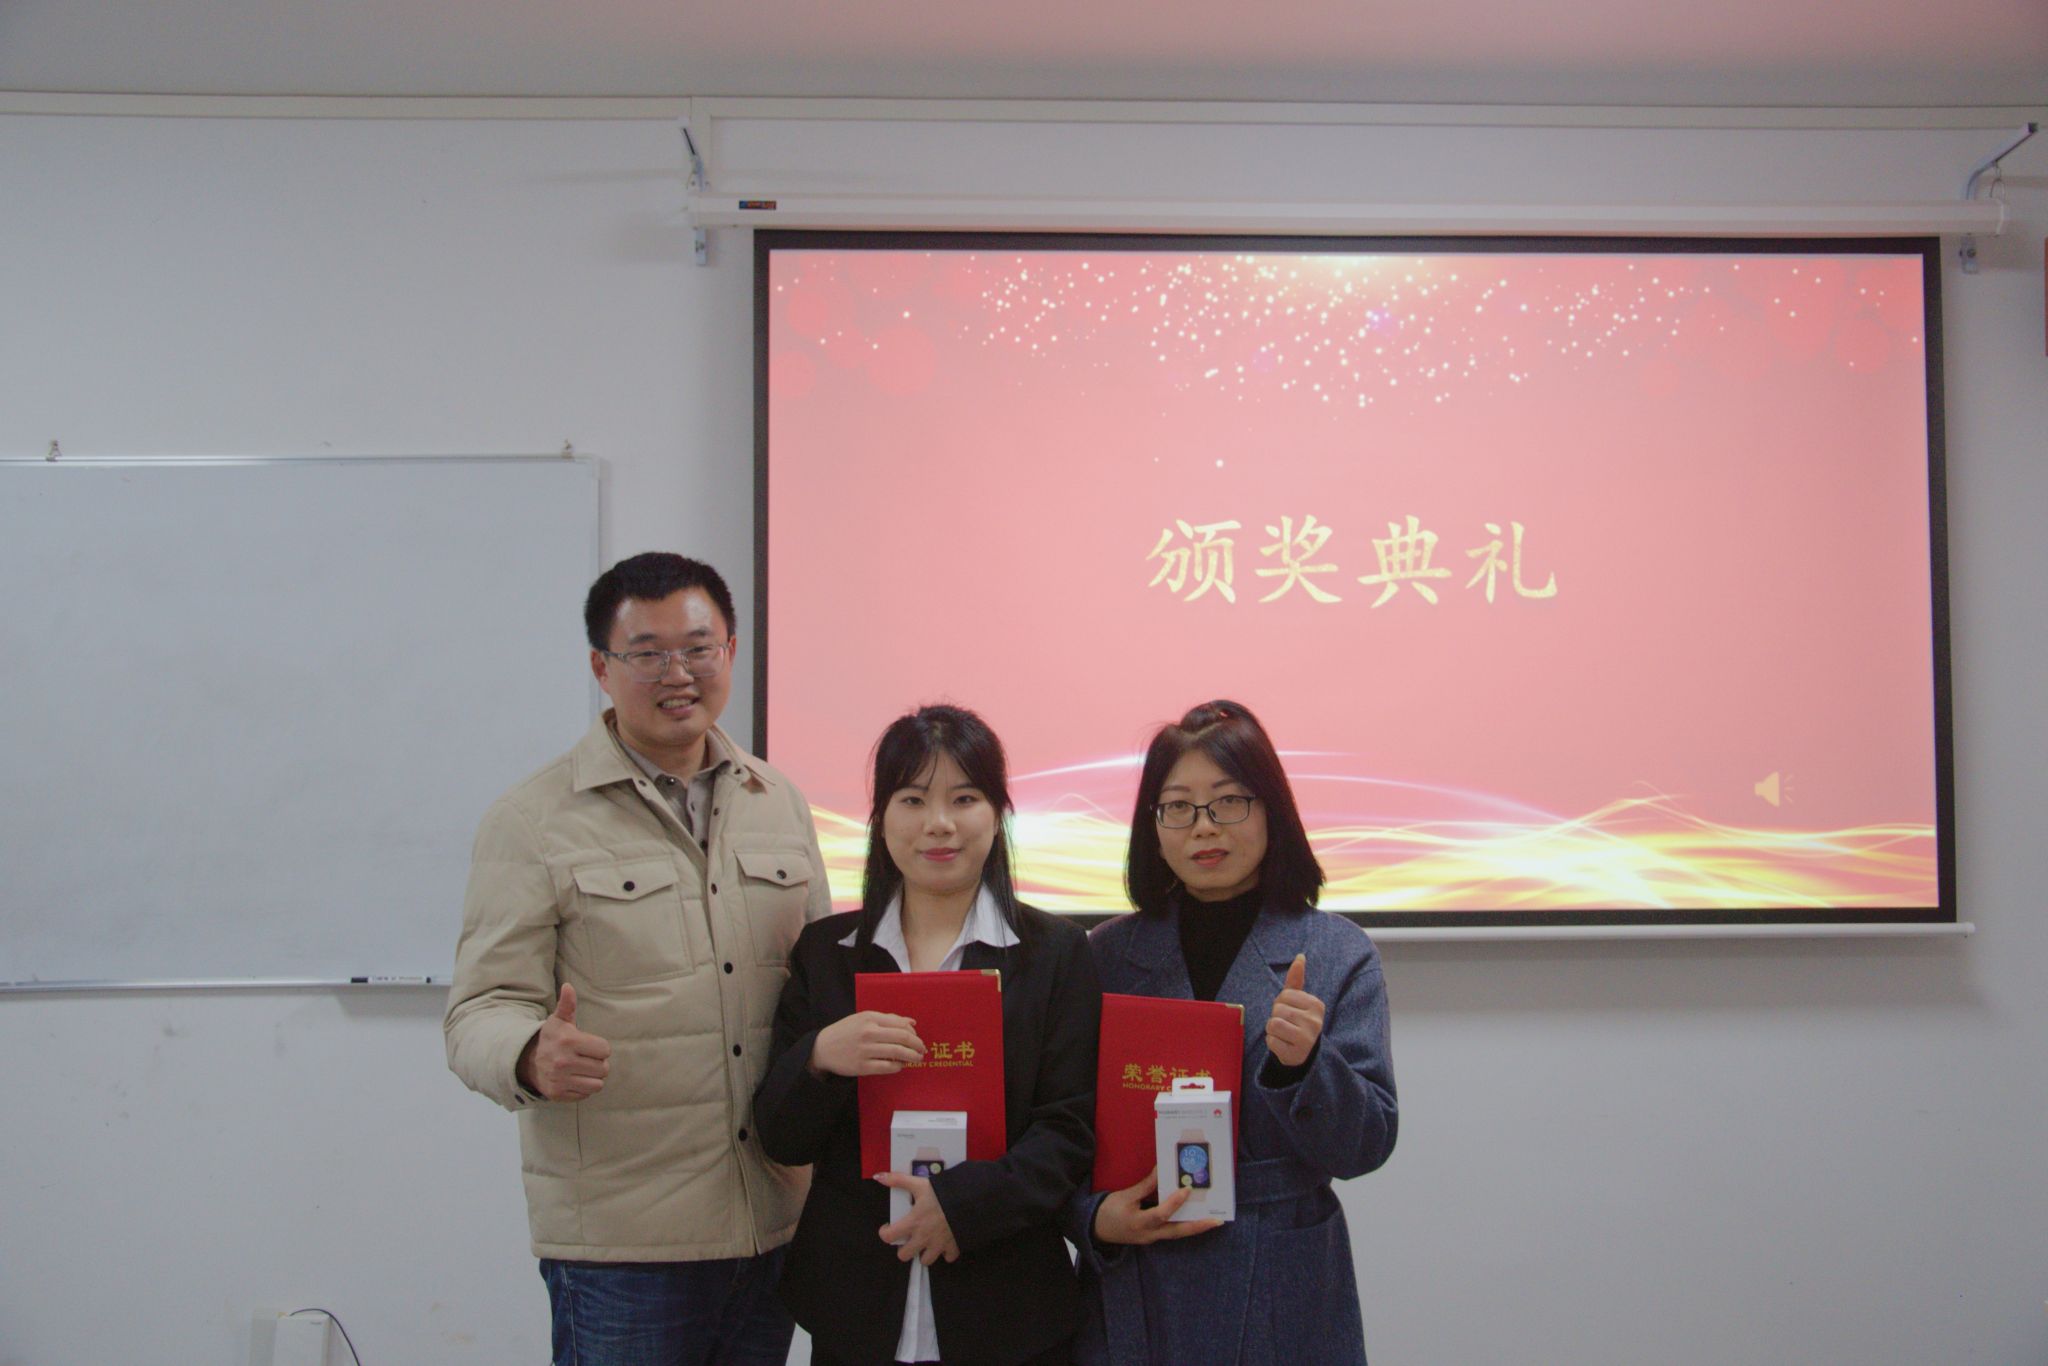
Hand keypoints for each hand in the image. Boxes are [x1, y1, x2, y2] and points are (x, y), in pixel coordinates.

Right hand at [517, 984, 611, 1101]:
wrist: (528, 1062)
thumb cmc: (551, 1039)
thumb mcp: (559, 1021)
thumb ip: (567, 1004)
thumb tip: (568, 986)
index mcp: (568, 1041)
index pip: (605, 1050)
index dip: (600, 1048)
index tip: (589, 1046)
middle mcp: (563, 1062)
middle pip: (603, 1068)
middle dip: (598, 1064)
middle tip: (586, 1059)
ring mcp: (560, 1080)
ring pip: (597, 1084)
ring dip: (593, 1078)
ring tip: (582, 1070)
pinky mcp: (558, 1094)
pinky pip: (586, 1095)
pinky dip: (583, 1089)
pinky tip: (574, 1079)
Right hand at [810, 1011, 924, 1077]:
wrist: (822, 1048)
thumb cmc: (845, 1032)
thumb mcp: (863, 1018)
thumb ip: (888, 1019)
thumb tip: (911, 1022)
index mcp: (870, 1018)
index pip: (900, 1024)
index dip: (913, 1033)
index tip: (917, 1038)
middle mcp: (868, 1033)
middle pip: (903, 1038)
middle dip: (917, 1045)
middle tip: (922, 1049)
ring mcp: (865, 1050)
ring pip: (898, 1053)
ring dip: (912, 1057)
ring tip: (917, 1059)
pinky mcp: (862, 1066)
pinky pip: (888, 1067)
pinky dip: (898, 1067)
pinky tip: (901, 1065)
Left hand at [874, 1171, 961, 1265]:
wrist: (968, 1201)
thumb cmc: (943, 1193)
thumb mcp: (919, 1184)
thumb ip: (898, 1180)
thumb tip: (879, 1177)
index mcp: (912, 1223)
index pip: (889, 1237)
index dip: (885, 1233)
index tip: (888, 1228)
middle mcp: (923, 1237)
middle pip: (904, 1256)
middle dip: (904, 1248)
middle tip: (908, 1237)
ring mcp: (938, 1245)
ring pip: (925, 1261)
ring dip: (924, 1253)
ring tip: (926, 1242)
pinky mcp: (952, 1247)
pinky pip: (947, 1257)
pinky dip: (946, 1252)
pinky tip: (944, 1242)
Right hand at [1091, 1166, 1221, 1245]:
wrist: (1095, 1229)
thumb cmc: (1108, 1211)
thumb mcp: (1125, 1196)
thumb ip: (1145, 1185)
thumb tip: (1162, 1170)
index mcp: (1138, 1223)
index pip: (1160, 1214)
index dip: (1174, 1202)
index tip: (1186, 1190)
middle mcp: (1149, 1234)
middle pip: (1177, 1232)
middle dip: (1198, 1226)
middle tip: (1217, 1220)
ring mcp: (1152, 1238)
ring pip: (1177, 1233)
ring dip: (1195, 1226)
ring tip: (1212, 1219)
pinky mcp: (1153, 1237)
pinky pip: (1172, 1231)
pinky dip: (1184, 1224)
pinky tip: (1194, 1217)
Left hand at [1266, 953, 1324, 1068]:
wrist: (1303, 1052)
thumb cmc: (1298, 1021)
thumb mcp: (1299, 1001)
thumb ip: (1297, 979)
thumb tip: (1300, 956)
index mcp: (1317, 1005)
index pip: (1284, 995)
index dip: (1281, 1003)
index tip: (1290, 1012)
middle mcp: (1315, 1022)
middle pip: (1278, 1010)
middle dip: (1276, 1016)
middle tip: (1287, 1025)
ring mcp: (1307, 1039)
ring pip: (1273, 1025)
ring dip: (1272, 1030)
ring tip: (1284, 1034)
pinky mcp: (1297, 1054)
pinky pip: (1271, 1042)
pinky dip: (1272, 1043)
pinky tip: (1283, 1045)